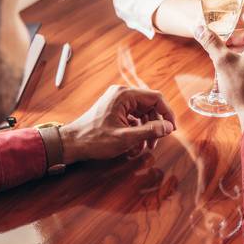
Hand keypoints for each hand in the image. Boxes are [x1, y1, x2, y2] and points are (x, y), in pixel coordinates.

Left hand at [59, 85, 175, 163]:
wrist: (72, 143)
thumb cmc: (94, 139)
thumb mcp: (125, 138)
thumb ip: (149, 131)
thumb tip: (168, 127)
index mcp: (125, 95)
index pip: (156, 98)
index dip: (167, 113)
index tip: (171, 129)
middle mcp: (122, 95)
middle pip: (149, 107)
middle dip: (154, 126)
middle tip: (154, 143)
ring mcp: (117, 102)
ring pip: (142, 114)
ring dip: (145, 131)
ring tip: (142, 148)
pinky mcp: (114, 110)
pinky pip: (133, 119)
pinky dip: (136, 132)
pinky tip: (133, 146)